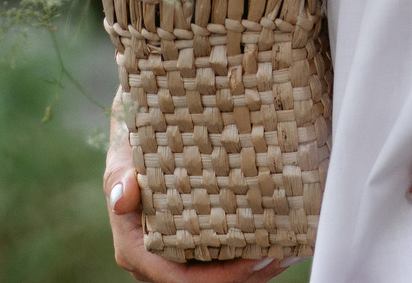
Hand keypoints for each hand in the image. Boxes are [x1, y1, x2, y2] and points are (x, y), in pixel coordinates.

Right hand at [104, 116, 295, 280]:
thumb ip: (121, 178)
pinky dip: (254, 256)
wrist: (139, 142)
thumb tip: (123, 198)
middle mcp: (158, 261)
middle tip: (283, 253)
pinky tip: (283, 244)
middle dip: (247, 274)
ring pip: (221, 277)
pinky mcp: (196, 246)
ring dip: (257, 269)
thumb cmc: (131, 152)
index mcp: (138, 250)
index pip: (181, 279)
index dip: (221, 277)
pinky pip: (226, 262)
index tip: (256, 259)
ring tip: (291, 251)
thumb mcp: (123, 160)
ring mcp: (178, 257)